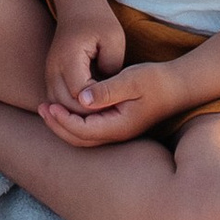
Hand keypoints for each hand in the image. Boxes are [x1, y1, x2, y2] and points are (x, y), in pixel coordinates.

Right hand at [40, 4, 128, 118]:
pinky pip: (56, 100)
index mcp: (70, 58)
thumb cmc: (100, 21)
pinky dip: (70, 108)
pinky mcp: (51, 76)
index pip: (80, 95)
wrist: (78, 5)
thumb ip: (112, 67)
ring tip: (101, 113)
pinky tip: (90, 107)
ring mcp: (49, 72)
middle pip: (65, 105)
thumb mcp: (114, 39)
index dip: (98, 105)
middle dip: (88, 115)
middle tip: (111, 115)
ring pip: (57, 106)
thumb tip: (107, 93)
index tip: (116, 106)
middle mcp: (54, 68)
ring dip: (77, 114)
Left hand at [41, 54, 182, 144]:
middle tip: (41, 108)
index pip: (82, 130)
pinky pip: (90, 129)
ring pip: (83, 137)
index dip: (62, 120)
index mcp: (119, 126)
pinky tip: (66, 107)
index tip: (48, 105)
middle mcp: (117, 134)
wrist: (178, 86)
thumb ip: (106, 90)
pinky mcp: (117, 124)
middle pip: (79, 139)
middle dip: (58, 126)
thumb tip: (81, 98)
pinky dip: (73, 121)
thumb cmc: (156, 80)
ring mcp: (117, 131)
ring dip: (63, 125)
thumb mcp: (131, 80)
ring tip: (48, 108)